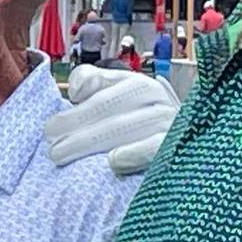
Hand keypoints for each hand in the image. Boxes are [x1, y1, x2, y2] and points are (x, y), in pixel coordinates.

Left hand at [44, 65, 180, 175]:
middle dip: (74, 121)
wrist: (191, 158)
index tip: (60, 107)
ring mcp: (168, 119)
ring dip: (89, 140)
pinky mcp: (179, 146)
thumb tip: (78, 91)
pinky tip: (113, 161)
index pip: (98, 80)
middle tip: (50, 140)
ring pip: (124, 125)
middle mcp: (153, 95)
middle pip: (106, 104)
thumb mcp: (115, 109)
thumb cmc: (137, 133)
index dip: (79, 87)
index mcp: (133, 83)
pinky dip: (135, 152)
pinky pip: (156, 147)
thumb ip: (93, 89)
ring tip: (61, 153)